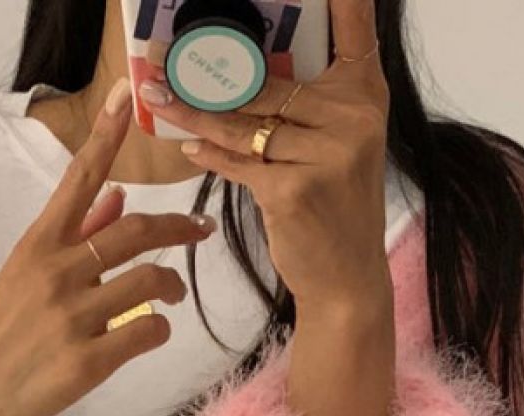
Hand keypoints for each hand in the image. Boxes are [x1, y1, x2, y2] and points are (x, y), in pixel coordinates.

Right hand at [0, 78, 216, 415]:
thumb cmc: (4, 331)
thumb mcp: (28, 273)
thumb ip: (75, 234)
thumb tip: (118, 197)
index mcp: (40, 244)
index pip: (79, 178)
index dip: (105, 135)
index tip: (127, 94)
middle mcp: (57, 272)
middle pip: (135, 232)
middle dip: (178, 228)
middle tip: (200, 231)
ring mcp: (72, 317)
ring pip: (149, 282)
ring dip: (171, 286)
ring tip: (171, 295)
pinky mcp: (86, 361)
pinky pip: (146, 333)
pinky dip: (158, 330)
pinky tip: (151, 333)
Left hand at [137, 0, 391, 313]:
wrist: (347, 280)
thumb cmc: (334, 210)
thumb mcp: (336, 146)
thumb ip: (307, 106)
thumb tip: (238, 73)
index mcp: (365, 95)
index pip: (355, 27)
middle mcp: (352, 118)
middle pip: (268, 83)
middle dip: (213, 71)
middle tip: (166, 55)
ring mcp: (326, 154)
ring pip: (245, 124)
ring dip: (195, 113)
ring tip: (158, 95)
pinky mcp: (295, 189)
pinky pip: (239, 163)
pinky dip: (211, 155)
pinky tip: (189, 146)